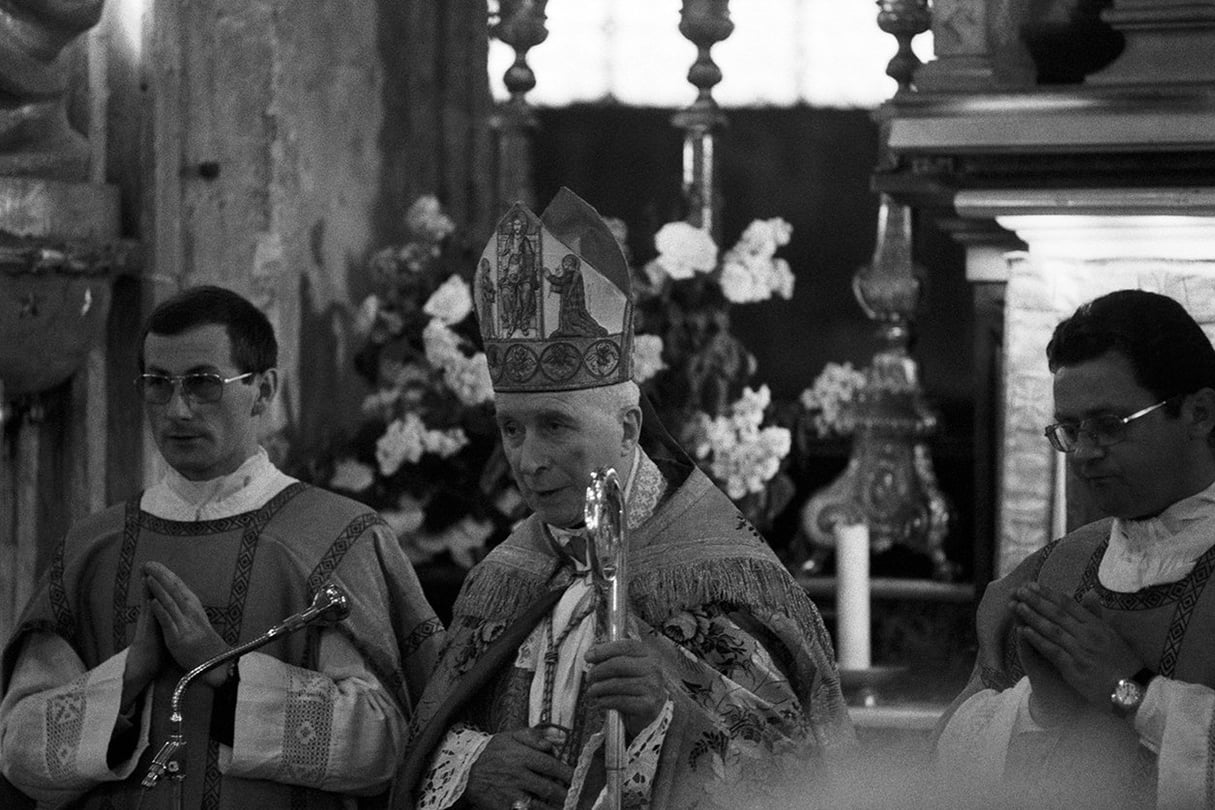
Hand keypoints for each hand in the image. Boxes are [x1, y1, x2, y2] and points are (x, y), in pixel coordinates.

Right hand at [123, 580, 166, 700]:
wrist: (143, 669)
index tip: (162, 569)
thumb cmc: (154, 653)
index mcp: (157, 616)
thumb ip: (164, 621)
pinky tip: (149, 597)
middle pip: (151, 595)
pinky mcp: (146, 633)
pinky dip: (149, 607)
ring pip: (148, 602)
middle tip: (150, 563)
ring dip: (147, 588)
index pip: (159, 596)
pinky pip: (147, 618)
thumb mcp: (162, 632)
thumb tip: (170, 613)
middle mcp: (151, 617)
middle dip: (152, 579)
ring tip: (146, 572)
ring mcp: (147, 624)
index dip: (161, 583)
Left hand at [143, 561, 230, 686]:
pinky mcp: (178, 637)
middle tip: (148, 563)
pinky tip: (152, 602)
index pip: (179, 586)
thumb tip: (177, 596)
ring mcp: (184, 624)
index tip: (155, 564)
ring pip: (170, 603)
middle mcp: (190, 612)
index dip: (166, 574)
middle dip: (160, 576)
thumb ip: (186, 608)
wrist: (214, 662)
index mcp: (194, 607)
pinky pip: (168, 622)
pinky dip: (161, 611)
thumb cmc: (203, 642)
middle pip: (174, 590)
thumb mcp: (197, 620)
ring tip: (148, 577)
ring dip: (159, 589)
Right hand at [464, 727, 571, 809]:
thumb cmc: (492, 751)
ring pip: (539, 805)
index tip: (578, 778)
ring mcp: (511, 793)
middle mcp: (518, 775)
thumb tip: (555, 742)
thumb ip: (534, 736)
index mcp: (522, 756)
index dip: (568, 774)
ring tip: (567, 807)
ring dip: (555, 807)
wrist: (464, 770)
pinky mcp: (504, 807)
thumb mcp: (510, 736)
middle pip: (549, 788)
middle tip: (577, 797)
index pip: (551, 766)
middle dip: (565, 795)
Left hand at [583, 639, 667, 738]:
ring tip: (591, 691)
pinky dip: (605, 701)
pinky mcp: (647, 705)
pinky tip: (600, 702)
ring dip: (598, 688)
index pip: (625, 646)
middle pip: (618, 664)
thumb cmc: (635, 688)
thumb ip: (613, 659)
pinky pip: (619, 700)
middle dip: (598, 670)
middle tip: (589, 677)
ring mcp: (652, 687)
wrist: (650, 714)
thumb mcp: (629, 670)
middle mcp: (653, 669)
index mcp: (649, 655)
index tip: (588, 656)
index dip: (604, 650)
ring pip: (617, 683)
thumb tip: (591, 655)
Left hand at [1011, 583, 1144, 707]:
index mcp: (1097, 625)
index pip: (1068, 604)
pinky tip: (1023, 631)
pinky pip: (1052, 650)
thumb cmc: (1124, 663)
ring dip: (1031, 617)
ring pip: (1051, 629)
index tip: (1032, 585)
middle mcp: (1088, 634)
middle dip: (1035, 601)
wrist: (1133, 690)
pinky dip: (1037, 640)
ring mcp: (1081, 651)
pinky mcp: (1075, 668)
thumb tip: (1089, 593)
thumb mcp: (1112, 634)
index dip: (1048, 593)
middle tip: (1018, 591)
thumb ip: (1096, 615)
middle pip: (1057, 613)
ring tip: (1016, 606)